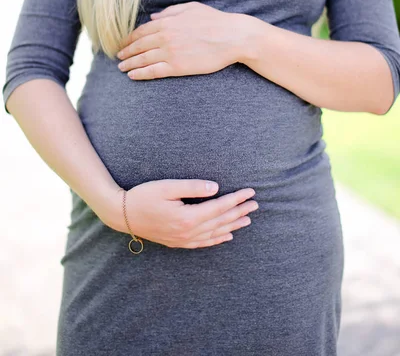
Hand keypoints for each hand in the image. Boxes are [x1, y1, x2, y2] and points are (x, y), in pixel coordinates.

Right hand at [108, 179, 258, 248]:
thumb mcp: (167, 186)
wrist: (122, 214)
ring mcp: (183, 239)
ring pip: (215, 233)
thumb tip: (216, 188)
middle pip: (221, 221)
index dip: (236, 199)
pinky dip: (218, 239)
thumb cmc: (144, 196)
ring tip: (247, 219)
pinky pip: (203, 243)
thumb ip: (193, 187)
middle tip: (255, 204)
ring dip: (233, 225)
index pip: (219, 207)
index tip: (250, 192)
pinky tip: (227, 236)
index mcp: (188, 217)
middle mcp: (188, 232)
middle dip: (239, 212)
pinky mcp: (178, 242)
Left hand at [116, 2, 244, 79]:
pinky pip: (153, 71)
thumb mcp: (191, 8)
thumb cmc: (215, 21)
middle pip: (138, 46)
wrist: (232, 37)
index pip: (141, 31)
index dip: (130, 38)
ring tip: (122, 68)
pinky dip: (140, 74)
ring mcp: (170, 52)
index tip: (123, 43)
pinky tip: (132, 76)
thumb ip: (170, 12)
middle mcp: (165, 37)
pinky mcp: (178, 66)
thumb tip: (153, 17)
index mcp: (167, 22)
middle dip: (126, 52)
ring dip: (130, 64)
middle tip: (119, 57)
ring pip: (143, 59)